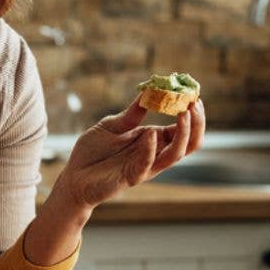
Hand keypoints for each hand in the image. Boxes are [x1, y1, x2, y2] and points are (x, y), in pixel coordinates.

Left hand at [54, 97, 205, 211]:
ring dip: (183, 135)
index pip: (181, 129)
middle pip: (188, 143)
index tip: (193, 95)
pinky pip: (146, 164)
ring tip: (183, 113)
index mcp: (152, 140)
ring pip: (175, 155)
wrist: (73, 177)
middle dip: (196, 124)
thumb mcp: (112, 125)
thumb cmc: (93, 152)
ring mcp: (144, 167)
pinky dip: (151, 149)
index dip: (191, 114)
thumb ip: (131, 114)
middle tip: (194, 104)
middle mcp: (154, 154)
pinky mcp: (130, 177)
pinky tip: (151, 134)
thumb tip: (149, 92)